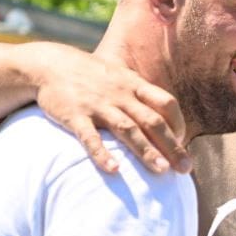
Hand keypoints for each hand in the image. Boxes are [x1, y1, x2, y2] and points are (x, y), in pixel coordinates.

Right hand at [34, 46, 189, 174]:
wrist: (50, 64)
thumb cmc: (91, 75)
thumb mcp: (120, 76)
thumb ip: (141, 94)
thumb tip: (164, 115)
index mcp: (134, 84)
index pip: (166, 103)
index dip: (178, 123)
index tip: (182, 142)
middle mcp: (120, 95)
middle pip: (152, 121)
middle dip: (172, 145)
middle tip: (185, 169)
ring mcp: (98, 105)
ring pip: (128, 129)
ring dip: (146, 151)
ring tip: (162, 171)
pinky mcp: (75, 115)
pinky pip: (90, 137)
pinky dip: (102, 153)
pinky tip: (114, 169)